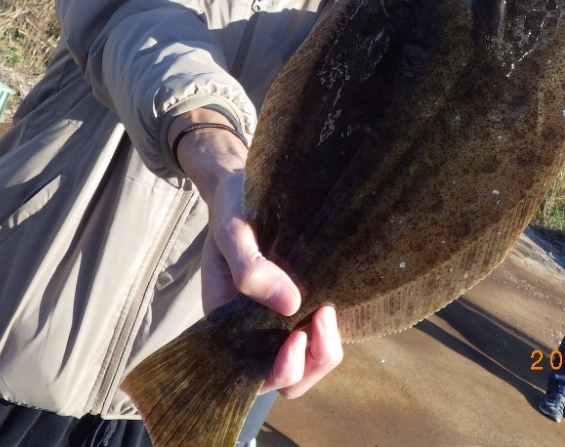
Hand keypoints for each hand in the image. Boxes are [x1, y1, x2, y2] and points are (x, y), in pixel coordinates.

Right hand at [201, 173, 342, 397]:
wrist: (242, 187)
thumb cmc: (232, 208)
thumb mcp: (232, 231)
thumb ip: (249, 268)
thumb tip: (290, 304)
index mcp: (227, 324)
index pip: (257, 374)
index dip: (282, 369)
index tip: (297, 337)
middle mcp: (255, 330)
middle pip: (291, 379)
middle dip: (312, 363)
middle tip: (325, 318)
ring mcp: (279, 319)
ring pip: (310, 360)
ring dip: (325, 347)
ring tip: (330, 309)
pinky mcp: (302, 303)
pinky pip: (320, 333)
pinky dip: (331, 328)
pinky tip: (336, 300)